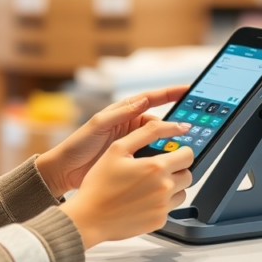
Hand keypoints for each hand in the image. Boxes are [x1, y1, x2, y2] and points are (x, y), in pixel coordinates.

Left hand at [36, 86, 188, 196]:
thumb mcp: (98, 125)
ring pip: (160, 140)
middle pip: (161, 122)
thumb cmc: (78, 144)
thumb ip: (120, 113)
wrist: (65, 171)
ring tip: (187, 145)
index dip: (171, 93)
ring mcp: (133, 144)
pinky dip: (163, 158)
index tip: (189, 90)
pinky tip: (172, 162)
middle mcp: (131, 126)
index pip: (153, 99)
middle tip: (195, 125)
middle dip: (177, 122)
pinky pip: (153, 156)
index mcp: (124, 112)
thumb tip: (143, 100)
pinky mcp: (133, 160)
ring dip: (172, 143)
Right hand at [59, 120, 194, 248]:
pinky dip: (160, 203)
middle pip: (188, 175)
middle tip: (157, 169)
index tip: (172, 152)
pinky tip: (141, 200)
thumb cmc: (100, 182)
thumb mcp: (118, 148)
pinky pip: (169, 209)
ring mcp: (163, 207)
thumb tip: (174, 126)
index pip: (188, 155)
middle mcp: (164, 188)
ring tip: (148, 185)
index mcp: (156, 167)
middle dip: (176, 169)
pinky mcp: (159, 221)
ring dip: (171, 187)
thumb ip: (147, 133)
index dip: (181, 151)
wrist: (89, 217)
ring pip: (181, 193)